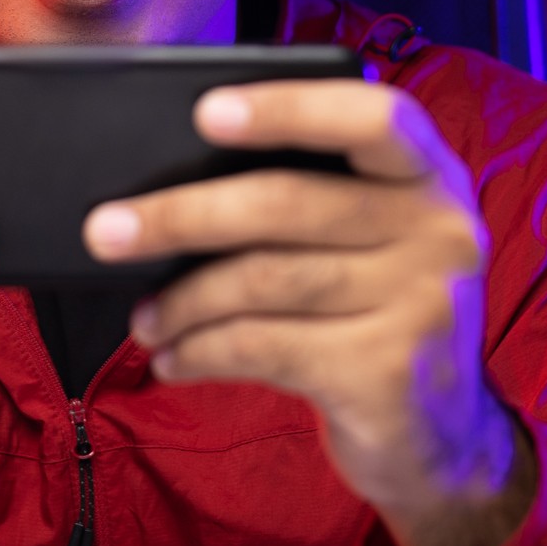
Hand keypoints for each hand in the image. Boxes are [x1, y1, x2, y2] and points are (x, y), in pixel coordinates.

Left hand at [81, 80, 534, 545]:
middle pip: (288, 202)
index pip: (372, 116)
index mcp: (429, 176)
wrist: (442, 437)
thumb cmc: (377, 311)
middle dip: (182, 215)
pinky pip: (264, 346)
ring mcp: (420, 306)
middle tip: (105, 230)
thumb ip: (312, 197)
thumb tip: (169, 184)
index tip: (205, 111)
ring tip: (143, 319)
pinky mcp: (386, 375)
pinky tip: (174, 358)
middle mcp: (439, 231)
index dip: (288, 108)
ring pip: (264, 279)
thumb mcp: (374, 240)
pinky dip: (203, 351)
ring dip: (183, 299)